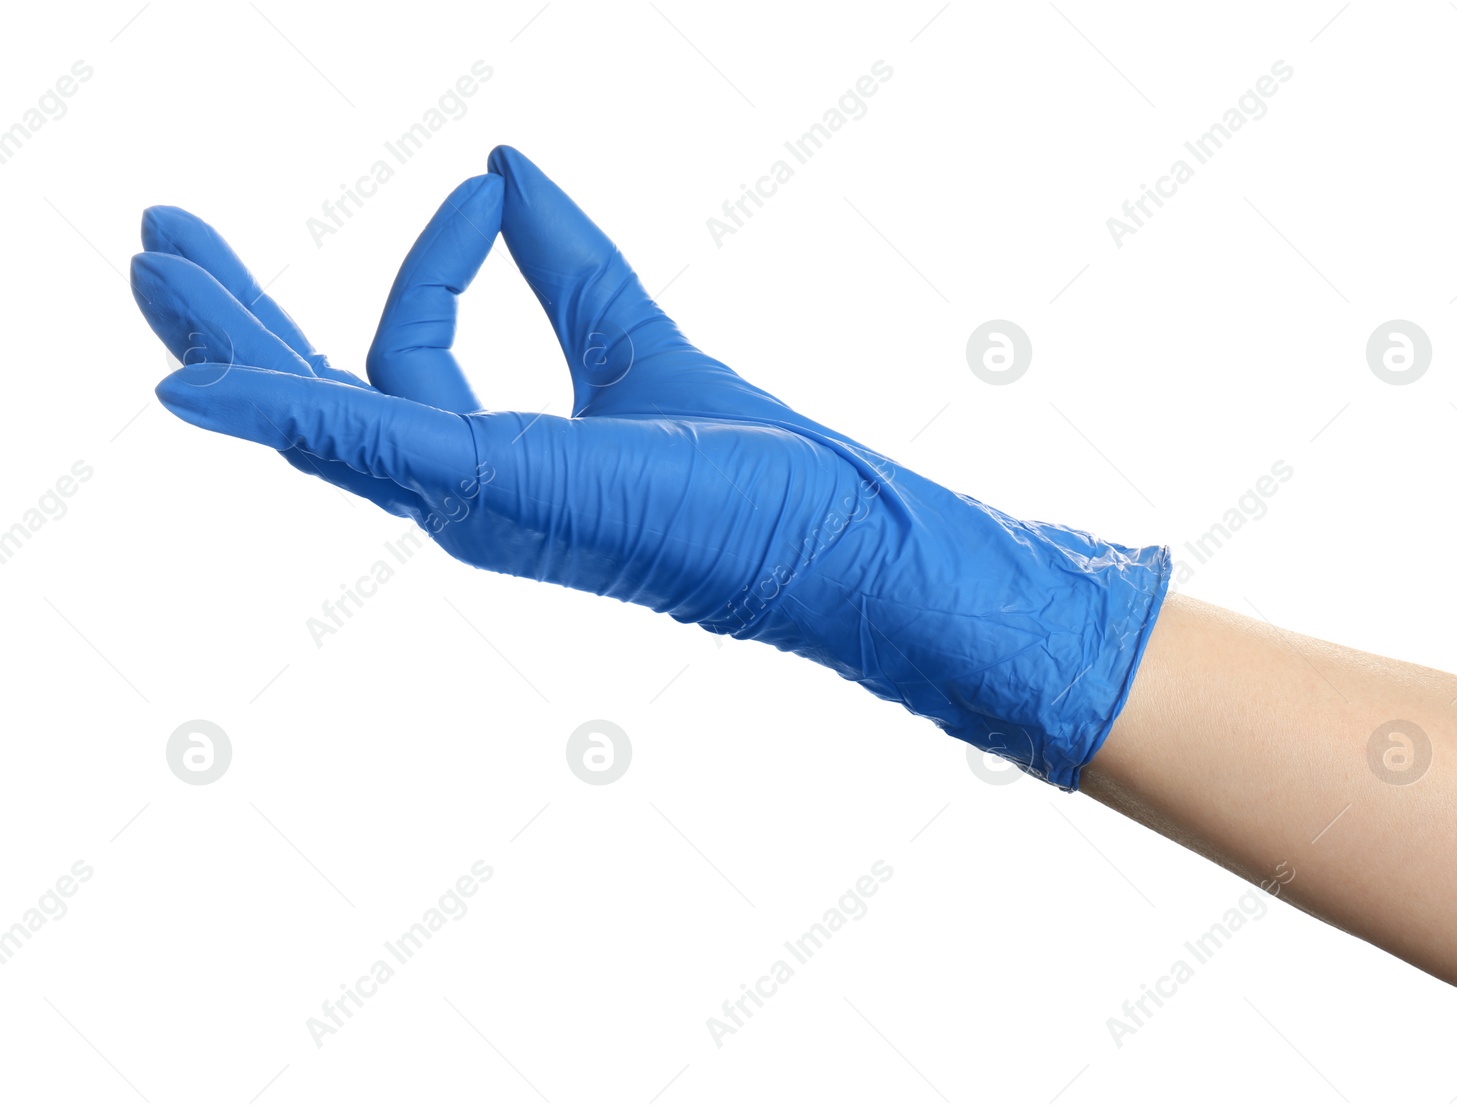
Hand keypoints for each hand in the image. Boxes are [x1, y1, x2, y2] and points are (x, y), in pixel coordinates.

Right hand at [130, 145, 1169, 787]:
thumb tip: (504, 163)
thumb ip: (563, 261)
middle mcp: (463, 498)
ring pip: (315, 423)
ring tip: (153, 254)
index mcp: (490, 464)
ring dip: (228, 343)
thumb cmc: (748, 460)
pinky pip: (367, 441)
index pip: (406, 353)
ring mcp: (473, 503)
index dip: (432, 259)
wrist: (835, 531)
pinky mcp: (502, 486)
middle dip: (232, 323)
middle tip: (158, 239)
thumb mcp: (627, 330)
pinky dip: (276, 410)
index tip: (488, 187)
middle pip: (312, 407)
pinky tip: (186, 386)